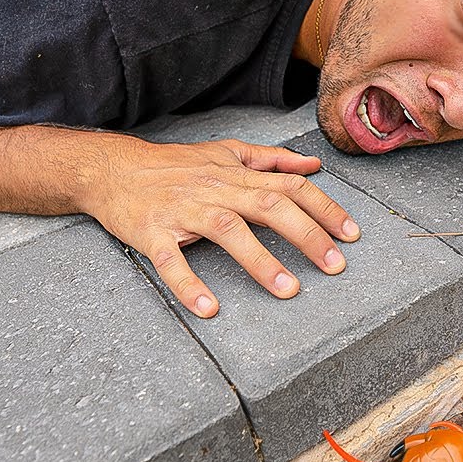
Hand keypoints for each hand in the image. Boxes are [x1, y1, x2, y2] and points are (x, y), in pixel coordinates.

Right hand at [84, 138, 359, 317]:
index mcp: (235, 174)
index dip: (324, 208)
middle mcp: (215, 189)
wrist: (111, 169)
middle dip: (307, 235)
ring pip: (228, 230)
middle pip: (269, 205)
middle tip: (335, 265)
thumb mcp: (224, 152)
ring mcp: (184, 211)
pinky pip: (171, 261)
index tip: (351, 235)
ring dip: (261, 260)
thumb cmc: (173, 165)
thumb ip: (269, 159)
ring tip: (289, 290)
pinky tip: (209, 309)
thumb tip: (312, 165)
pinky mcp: (152, 234)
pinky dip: (189, 285)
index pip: (290, 186)